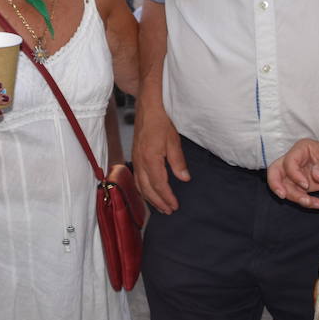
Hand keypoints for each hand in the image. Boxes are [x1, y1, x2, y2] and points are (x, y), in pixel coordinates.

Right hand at [132, 100, 187, 214]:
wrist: (147, 107)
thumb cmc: (160, 121)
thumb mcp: (173, 141)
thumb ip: (178, 162)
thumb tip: (184, 178)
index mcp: (150, 159)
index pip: (159, 185)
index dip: (167, 197)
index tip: (174, 206)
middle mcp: (140, 162)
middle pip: (147, 189)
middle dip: (158, 202)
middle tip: (168, 211)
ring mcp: (135, 160)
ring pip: (140, 186)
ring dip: (150, 198)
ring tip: (160, 207)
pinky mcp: (135, 157)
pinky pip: (137, 179)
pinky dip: (143, 189)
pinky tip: (148, 192)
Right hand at [267, 138, 318, 209]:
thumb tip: (316, 176)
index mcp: (300, 149)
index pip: (288, 162)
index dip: (294, 175)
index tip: (306, 185)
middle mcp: (294, 161)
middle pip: (275, 172)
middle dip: (276, 185)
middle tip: (283, 196)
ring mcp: (296, 174)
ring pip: (286, 187)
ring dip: (296, 198)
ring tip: (312, 203)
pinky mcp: (300, 186)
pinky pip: (297, 195)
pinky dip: (306, 202)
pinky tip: (318, 204)